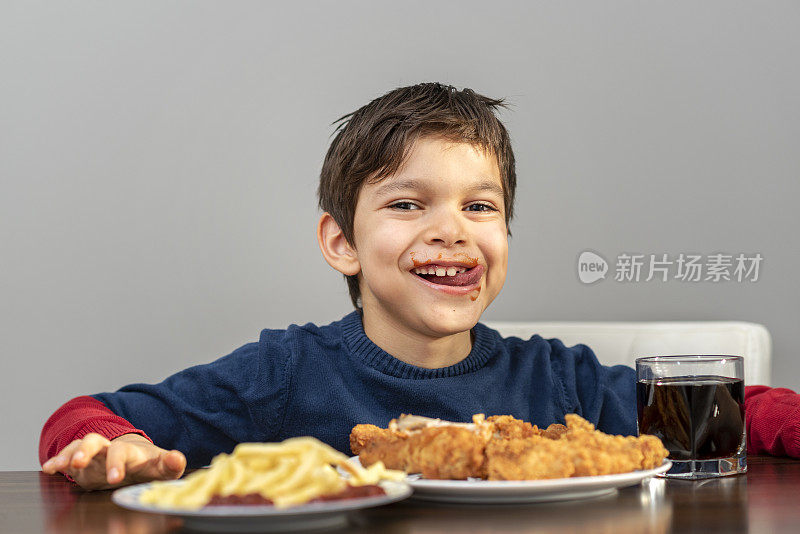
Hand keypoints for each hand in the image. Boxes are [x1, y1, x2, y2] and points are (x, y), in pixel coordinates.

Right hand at [41, 433, 186, 489]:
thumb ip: (170, 464)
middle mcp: (107, 448)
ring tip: (57, 466)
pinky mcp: (81, 463)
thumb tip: (177, 459)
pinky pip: (66, 458)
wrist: (135, 457)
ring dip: (67, 454)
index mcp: (128, 450)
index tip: (115, 478)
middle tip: (79, 464)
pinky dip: (56, 462)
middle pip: (94, 442)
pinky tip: (49, 470)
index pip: (121, 452)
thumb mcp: (160, 466)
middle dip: (85, 452)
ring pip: (77, 447)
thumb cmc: (148, 464)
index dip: (117, 464)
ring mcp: (93, 455)